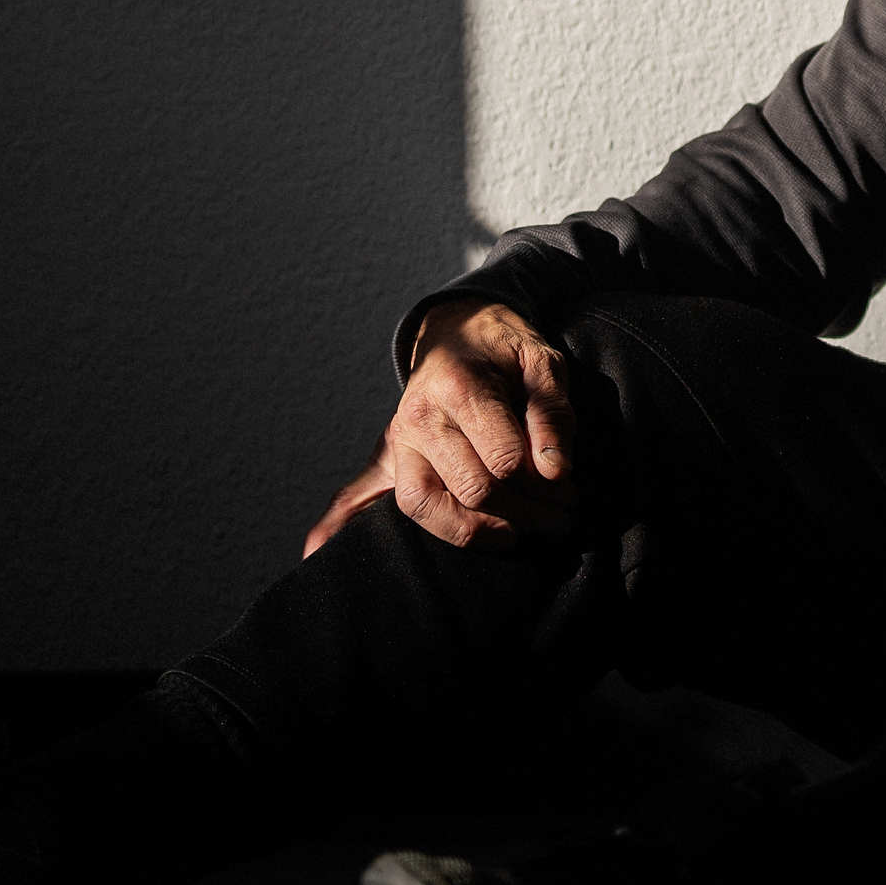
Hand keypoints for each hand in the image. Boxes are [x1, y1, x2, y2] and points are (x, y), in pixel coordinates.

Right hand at [306, 300, 579, 554]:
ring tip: (512, 535)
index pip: (503, 460)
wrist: (458, 330)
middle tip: (559, 515)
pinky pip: (354, 497)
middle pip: (472, 489)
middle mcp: (419, 416)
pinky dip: (336, 528)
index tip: (567, 490)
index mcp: (459, 387)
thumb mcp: (542, 364)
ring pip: (423, 505)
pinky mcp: (386, 458)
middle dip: (524, 512)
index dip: (545, 484)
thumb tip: (554, 471)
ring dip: (473, 532)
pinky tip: (317, 554)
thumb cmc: (504, 351)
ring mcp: (398, 440)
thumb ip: (552, 414)